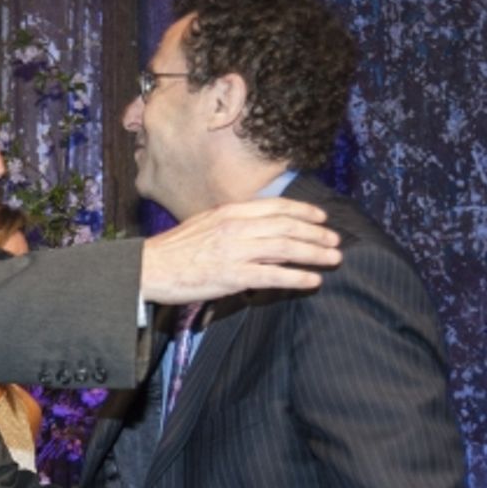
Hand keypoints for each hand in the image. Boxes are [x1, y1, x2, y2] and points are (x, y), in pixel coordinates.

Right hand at [139, 198, 341, 304]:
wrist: (151, 268)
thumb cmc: (176, 249)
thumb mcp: (206, 224)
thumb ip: (233, 223)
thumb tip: (258, 227)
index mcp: (230, 212)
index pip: (276, 206)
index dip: (304, 211)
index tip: (321, 218)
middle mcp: (236, 227)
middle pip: (287, 226)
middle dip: (316, 234)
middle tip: (335, 241)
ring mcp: (236, 251)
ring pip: (286, 248)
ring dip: (315, 253)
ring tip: (333, 259)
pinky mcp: (233, 276)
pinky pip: (274, 275)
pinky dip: (297, 278)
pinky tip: (313, 281)